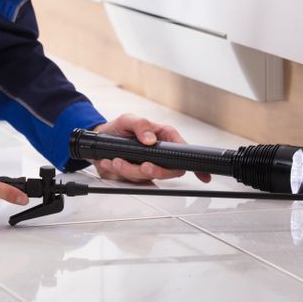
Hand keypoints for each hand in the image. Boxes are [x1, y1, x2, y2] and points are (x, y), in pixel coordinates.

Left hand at [89, 114, 211, 183]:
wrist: (99, 140)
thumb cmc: (118, 128)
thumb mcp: (127, 120)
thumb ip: (140, 125)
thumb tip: (150, 139)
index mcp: (163, 137)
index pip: (184, 151)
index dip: (196, 166)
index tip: (203, 176)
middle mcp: (158, 154)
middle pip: (170, 171)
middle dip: (156, 171)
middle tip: (144, 166)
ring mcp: (147, 166)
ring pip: (148, 177)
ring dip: (130, 170)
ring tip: (116, 160)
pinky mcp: (135, 176)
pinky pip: (133, 181)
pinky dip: (120, 173)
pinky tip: (111, 163)